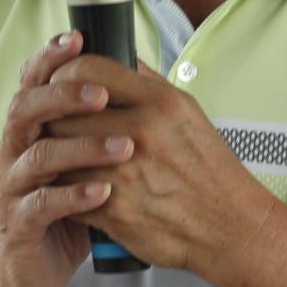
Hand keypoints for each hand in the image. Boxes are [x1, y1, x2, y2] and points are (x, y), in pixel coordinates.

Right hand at [0, 35, 132, 286]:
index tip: (78, 38)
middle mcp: (14, 151)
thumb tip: (131, 74)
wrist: (33, 271)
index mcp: (29, 129)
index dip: (50, 58)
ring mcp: (12, 188)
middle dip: (64, 96)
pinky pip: (43, 205)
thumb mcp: (80, 161)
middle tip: (103, 94)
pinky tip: (104, 191)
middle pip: (26, 108)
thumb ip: (94, 123)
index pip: (33, 82)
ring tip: (123, 146)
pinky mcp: (19, 224)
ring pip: (38, 156)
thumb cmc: (66, 209)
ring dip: (82, 147)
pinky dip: (74, 196)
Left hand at [44, 55, 284, 286]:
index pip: (86, 69)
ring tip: (67, 160)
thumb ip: (147, 84)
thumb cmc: (209, 171)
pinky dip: (67, 192)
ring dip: (58, 158)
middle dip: (55, 120)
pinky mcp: (114, 211)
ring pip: (60, 154)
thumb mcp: (188, 113)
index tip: (59, 84)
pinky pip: (68, 193)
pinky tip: (78, 190)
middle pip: (64, 113)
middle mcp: (142, 132)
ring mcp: (126, 173)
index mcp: (160, 102)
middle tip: (57, 127)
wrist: (231, 228)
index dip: (63, 74)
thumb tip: (115, 58)